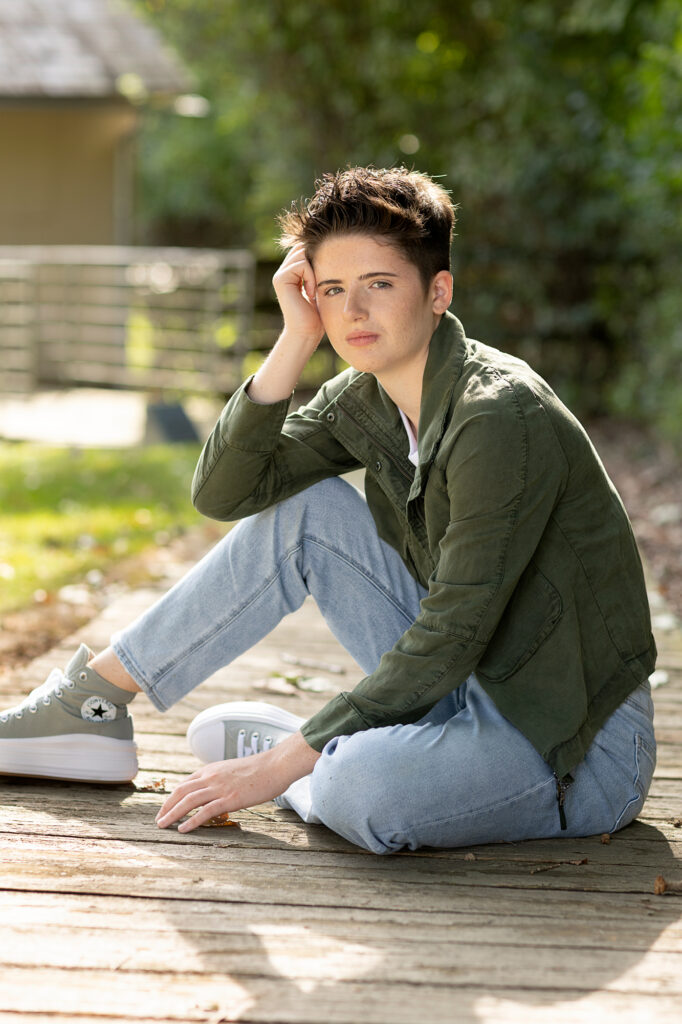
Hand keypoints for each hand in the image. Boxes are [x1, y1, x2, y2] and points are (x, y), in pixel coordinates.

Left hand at [155, 731, 320, 832]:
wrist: (275, 765)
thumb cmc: (259, 770)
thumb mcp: (234, 770)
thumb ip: (221, 780)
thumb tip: (215, 793)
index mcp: (211, 770)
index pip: (185, 783)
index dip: (173, 796)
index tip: (166, 807)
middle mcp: (211, 777)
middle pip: (181, 791)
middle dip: (167, 806)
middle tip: (158, 819)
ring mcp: (220, 788)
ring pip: (188, 801)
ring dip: (172, 814)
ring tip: (163, 825)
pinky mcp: (229, 799)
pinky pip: (205, 811)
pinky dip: (191, 821)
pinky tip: (182, 829)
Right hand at [272, 243, 324, 349]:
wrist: (307, 332)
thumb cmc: (317, 315)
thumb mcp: (319, 288)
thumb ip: (317, 271)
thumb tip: (328, 252)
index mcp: (291, 274)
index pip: (304, 250)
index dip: (317, 257)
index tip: (323, 279)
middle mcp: (283, 272)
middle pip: (302, 248)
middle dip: (315, 260)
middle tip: (319, 283)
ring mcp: (280, 275)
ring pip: (302, 254)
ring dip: (314, 270)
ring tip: (314, 289)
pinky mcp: (280, 279)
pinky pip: (301, 264)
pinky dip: (310, 277)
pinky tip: (310, 292)